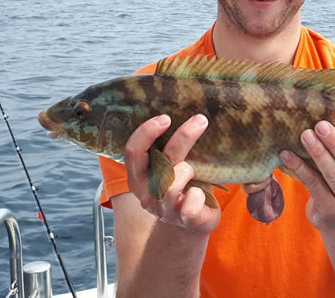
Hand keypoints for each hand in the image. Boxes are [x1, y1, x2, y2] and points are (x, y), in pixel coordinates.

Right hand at [124, 114, 220, 234]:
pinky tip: (201, 194)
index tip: (166, 117)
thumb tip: (184, 109)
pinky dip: (198, 195)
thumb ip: (167, 147)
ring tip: (194, 170)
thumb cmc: (181, 186)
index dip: (147, 132)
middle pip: (159, 162)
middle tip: (200, 119)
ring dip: (187, 170)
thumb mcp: (169, 167)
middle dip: (181, 138)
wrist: (190, 224)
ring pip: (172, 183)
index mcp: (137, 176)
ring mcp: (163, 208)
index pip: (133, 151)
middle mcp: (146, 192)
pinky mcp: (183, 220)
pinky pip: (190, 205)